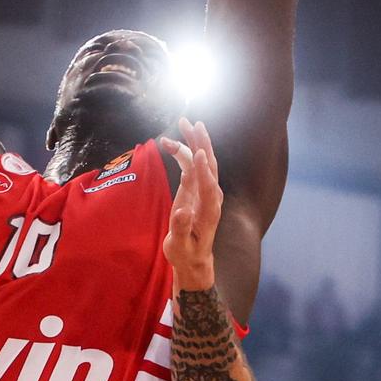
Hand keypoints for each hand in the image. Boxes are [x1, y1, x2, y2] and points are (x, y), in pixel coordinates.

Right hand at [160, 119, 220, 289]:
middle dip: (201, 143)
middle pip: (209, 165)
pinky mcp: (195, 188)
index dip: (203, 169)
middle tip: (192, 124)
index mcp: (209, 210)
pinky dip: (182, 152)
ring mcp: (204, 190)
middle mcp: (211, 196)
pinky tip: (169, 143)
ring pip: (201, 161)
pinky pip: (190, 165)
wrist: (193, 258)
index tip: (197, 152)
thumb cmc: (187, 253)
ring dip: (193, 141)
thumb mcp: (181, 246)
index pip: (208, 186)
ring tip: (182, 123)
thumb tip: (182, 211)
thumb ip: (181, 228)